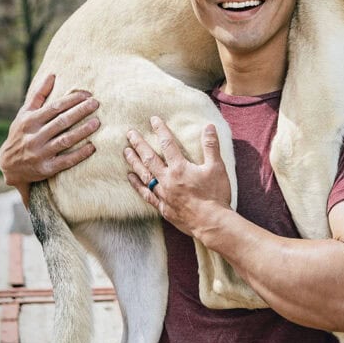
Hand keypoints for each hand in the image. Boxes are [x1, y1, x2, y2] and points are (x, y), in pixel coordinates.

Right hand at [0, 73, 99, 204]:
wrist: (8, 166)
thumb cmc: (21, 134)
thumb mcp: (24, 114)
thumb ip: (39, 95)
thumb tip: (52, 75)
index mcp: (30, 121)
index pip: (54, 108)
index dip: (71, 100)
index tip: (87, 94)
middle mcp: (34, 137)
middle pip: (61, 122)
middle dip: (80, 112)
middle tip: (96, 104)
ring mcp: (40, 154)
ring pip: (64, 140)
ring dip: (82, 131)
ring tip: (97, 122)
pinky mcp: (46, 169)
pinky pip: (65, 161)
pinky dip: (79, 154)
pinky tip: (92, 147)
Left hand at [125, 116, 231, 234]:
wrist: (211, 222)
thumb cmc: (215, 195)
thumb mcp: (217, 167)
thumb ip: (211, 146)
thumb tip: (208, 126)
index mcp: (180, 168)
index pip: (168, 144)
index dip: (161, 130)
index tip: (153, 120)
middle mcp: (167, 179)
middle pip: (150, 158)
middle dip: (139, 144)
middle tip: (130, 133)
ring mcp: (163, 194)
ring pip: (144, 175)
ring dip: (134, 162)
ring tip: (126, 151)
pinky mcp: (163, 207)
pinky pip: (146, 194)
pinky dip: (137, 185)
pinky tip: (130, 177)